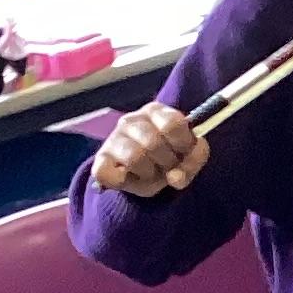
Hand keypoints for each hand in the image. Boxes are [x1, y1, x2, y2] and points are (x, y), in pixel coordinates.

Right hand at [90, 104, 207, 195]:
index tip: (182, 152)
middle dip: (166, 162)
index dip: (183, 143)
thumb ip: (192, 162)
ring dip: (148, 173)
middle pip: (153, 143)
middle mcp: (130, 120)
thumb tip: (175, 177)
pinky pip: (106, 172)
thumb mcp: (187, 158)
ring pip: (133, 157)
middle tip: (166, 167)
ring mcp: (112, 138)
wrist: (143, 175)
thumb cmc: (166, 158)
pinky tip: (128, 178)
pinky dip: (122, 181)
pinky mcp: (99, 160)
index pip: (172, 123)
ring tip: (150, 173)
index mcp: (155, 111)